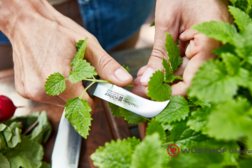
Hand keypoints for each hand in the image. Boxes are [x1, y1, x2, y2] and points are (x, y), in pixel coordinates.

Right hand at [0, 0, 131, 109]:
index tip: (95, 85)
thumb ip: (106, 66)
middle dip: (81, 92)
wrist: (26, 22)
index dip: (95, 98)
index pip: (86, 106)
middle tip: (79, 71)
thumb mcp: (87, 45)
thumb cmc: (57, 30)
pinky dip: (56, 89)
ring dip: (68, 90)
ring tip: (64, 69)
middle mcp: (43, 89)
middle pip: (74, 105)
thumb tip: (124, 81)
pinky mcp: (25, 92)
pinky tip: (53, 71)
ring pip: (62, 102)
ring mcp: (31, 92)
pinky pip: (49, 97)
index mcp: (60, 77)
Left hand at [132, 0, 231, 97]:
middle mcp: (214, 49)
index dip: (171, 95)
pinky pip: (185, 65)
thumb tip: (147, 82)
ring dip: (162, 81)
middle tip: (140, 93)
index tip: (150, 100)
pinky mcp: (200, 47)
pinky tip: (149, 72)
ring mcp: (208, 49)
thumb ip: (160, 54)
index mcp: (210, 42)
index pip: (193, 82)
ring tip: (140, 82)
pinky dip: (167, 69)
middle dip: (163, 90)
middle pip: (189, 82)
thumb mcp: (167, 22)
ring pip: (185, 75)